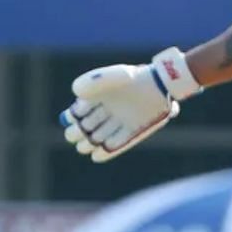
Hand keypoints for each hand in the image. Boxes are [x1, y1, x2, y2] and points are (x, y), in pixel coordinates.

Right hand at [61, 48, 199, 162]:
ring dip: (89, 143)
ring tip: (88, 144)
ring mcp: (119, 123)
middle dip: (77, 133)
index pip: (77, 112)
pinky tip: (96, 155)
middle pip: (84, 128)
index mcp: (98, 97)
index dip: (72, 117)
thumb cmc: (134, 78)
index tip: (74, 116)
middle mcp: (107, 111)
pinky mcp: (132, 132)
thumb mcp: (112, 77)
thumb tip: (75, 92)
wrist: (159, 85)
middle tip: (78, 133)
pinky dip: (105, 152)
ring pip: (97, 138)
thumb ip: (93, 81)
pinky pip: (115, 145)